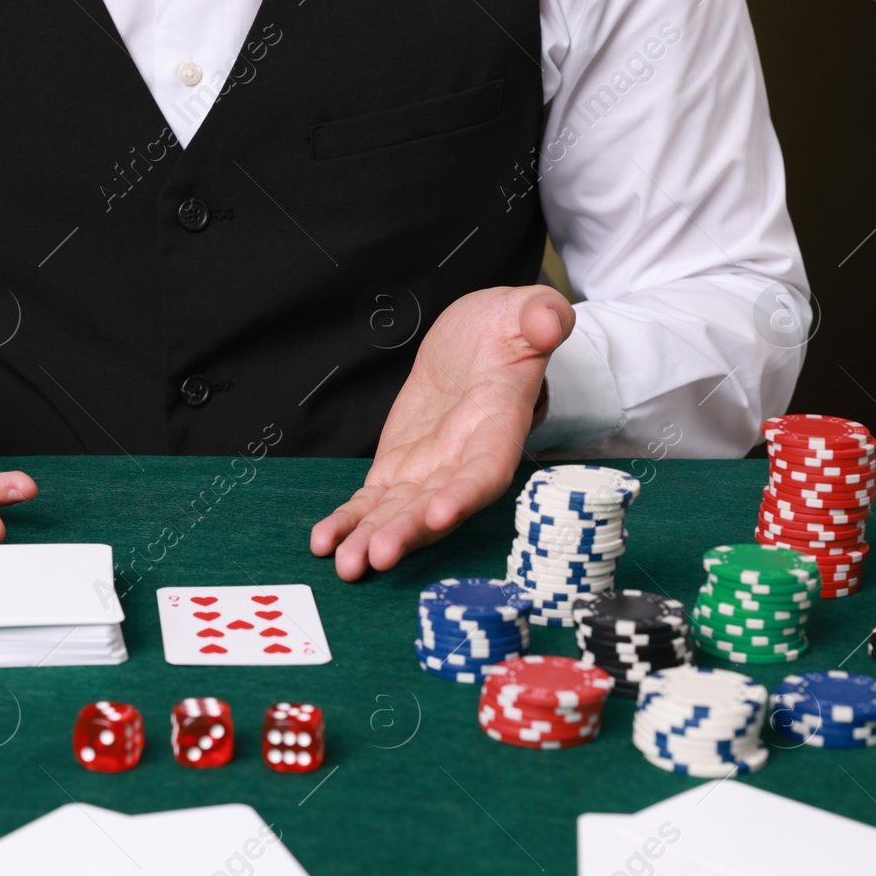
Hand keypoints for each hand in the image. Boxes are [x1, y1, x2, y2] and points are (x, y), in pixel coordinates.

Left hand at [311, 285, 573, 580]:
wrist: (477, 340)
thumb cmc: (508, 329)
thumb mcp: (529, 310)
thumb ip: (542, 316)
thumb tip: (549, 322)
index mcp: (500, 426)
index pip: (486, 469)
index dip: (466, 494)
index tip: (440, 515)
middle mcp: (464, 460)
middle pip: (436, 505)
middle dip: (407, 532)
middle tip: (377, 556)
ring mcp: (429, 470)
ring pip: (400, 512)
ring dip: (372, 539)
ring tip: (347, 565)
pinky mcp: (398, 469)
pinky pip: (372, 502)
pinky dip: (349, 521)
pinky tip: (325, 542)